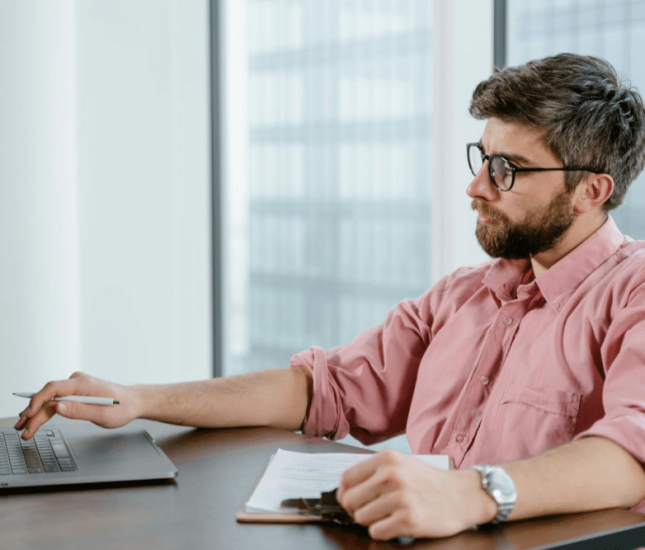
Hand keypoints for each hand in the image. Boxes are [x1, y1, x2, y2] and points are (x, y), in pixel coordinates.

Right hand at [14, 372, 138, 438]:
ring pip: (51, 399)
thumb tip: (58, 408)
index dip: (38, 400)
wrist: (133, 401)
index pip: (54, 388)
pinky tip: (34, 418)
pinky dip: (46, 410)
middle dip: (33, 413)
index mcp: (84, 384)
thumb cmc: (122, 408)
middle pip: (49, 396)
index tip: (29, 413)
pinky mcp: (77, 391)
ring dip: (37, 413)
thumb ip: (80, 411)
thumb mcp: (103, 414)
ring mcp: (77, 385)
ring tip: (24, 428)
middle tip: (22, 429)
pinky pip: (57, 399)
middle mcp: (78, 381)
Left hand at [336, 450, 495, 540]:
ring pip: (361, 517)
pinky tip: (396, 524)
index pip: (347, 478)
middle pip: (350, 500)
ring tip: (388, 516)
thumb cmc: (429, 482)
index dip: (345, 493)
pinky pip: (377, 532)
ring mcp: (400, 497)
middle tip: (371, 511)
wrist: (463, 496)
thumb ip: (374, 473)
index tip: (352, 500)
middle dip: (357, 509)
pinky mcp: (409, 519)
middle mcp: (391, 475)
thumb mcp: (401, 464)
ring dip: (372, 521)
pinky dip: (383, 532)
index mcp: (387, 459)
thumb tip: (345, 490)